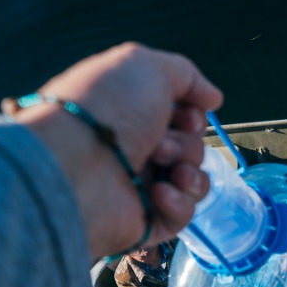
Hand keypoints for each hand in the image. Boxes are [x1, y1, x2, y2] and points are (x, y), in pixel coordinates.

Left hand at [7, 42, 222, 258]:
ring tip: (162, 167)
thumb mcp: (145, 67)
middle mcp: (132, 148)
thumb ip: (185, 75)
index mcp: (128, 114)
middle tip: (160, 143)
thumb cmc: (105, 110)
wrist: (74, 166)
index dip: (192, 115)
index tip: (186, 114)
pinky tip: (158, 193)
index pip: (180, 117)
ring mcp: (138, 185)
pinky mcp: (145, 220)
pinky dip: (179, 201)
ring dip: (188, 170)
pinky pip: (184, 213)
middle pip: (191, 146)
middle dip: (185, 142)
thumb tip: (212, 97)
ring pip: (193, 179)